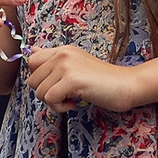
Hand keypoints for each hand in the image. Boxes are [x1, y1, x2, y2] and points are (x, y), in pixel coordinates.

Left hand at [23, 45, 144, 114]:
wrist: (126, 85)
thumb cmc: (102, 80)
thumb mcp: (76, 65)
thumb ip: (54, 59)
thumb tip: (31, 50)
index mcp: (63, 50)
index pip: (32, 60)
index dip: (39, 78)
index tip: (56, 85)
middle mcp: (62, 54)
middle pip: (32, 79)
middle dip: (46, 93)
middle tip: (65, 95)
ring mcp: (66, 65)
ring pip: (39, 91)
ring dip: (54, 102)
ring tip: (72, 99)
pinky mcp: (71, 79)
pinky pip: (50, 99)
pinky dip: (60, 107)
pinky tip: (75, 103)